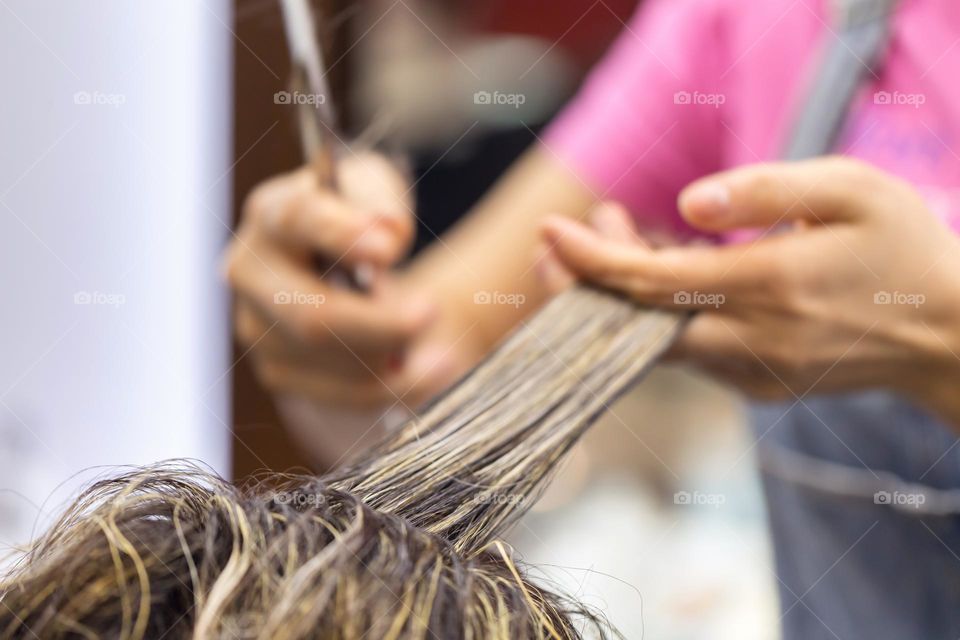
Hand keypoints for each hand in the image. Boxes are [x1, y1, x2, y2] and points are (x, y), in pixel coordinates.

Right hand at [223, 151, 450, 408]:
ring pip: (335, 362)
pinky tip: (436, 370)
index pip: (296, 221)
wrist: (344, 265)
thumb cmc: (358, 219)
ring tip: (446, 350)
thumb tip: (386, 237)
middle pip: (311, 316)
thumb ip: (380, 203)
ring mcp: (258, 328)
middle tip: (432, 313)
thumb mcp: (375, 191)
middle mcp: (251, 273)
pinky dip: (399, 386)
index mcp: (271, 213)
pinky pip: (346, 393)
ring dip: (397, 355)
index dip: (341, 235)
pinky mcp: (279, 370)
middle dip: (380, 325)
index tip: (389, 249)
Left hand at [541, 158, 959, 425]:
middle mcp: (751, 341)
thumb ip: (765, 191)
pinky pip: (686, 352)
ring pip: (656, 341)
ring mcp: (751, 372)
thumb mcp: (850, 191)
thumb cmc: (901, 249)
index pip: (650, 283)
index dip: (591, 261)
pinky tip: (669, 269)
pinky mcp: (755, 385)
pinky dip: (661, 314)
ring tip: (623, 233)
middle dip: (585, 283)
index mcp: (768, 287)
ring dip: (626, 293)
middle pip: (635, 324)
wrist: (948, 333)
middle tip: (565, 237)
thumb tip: (685, 203)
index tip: (550, 232)